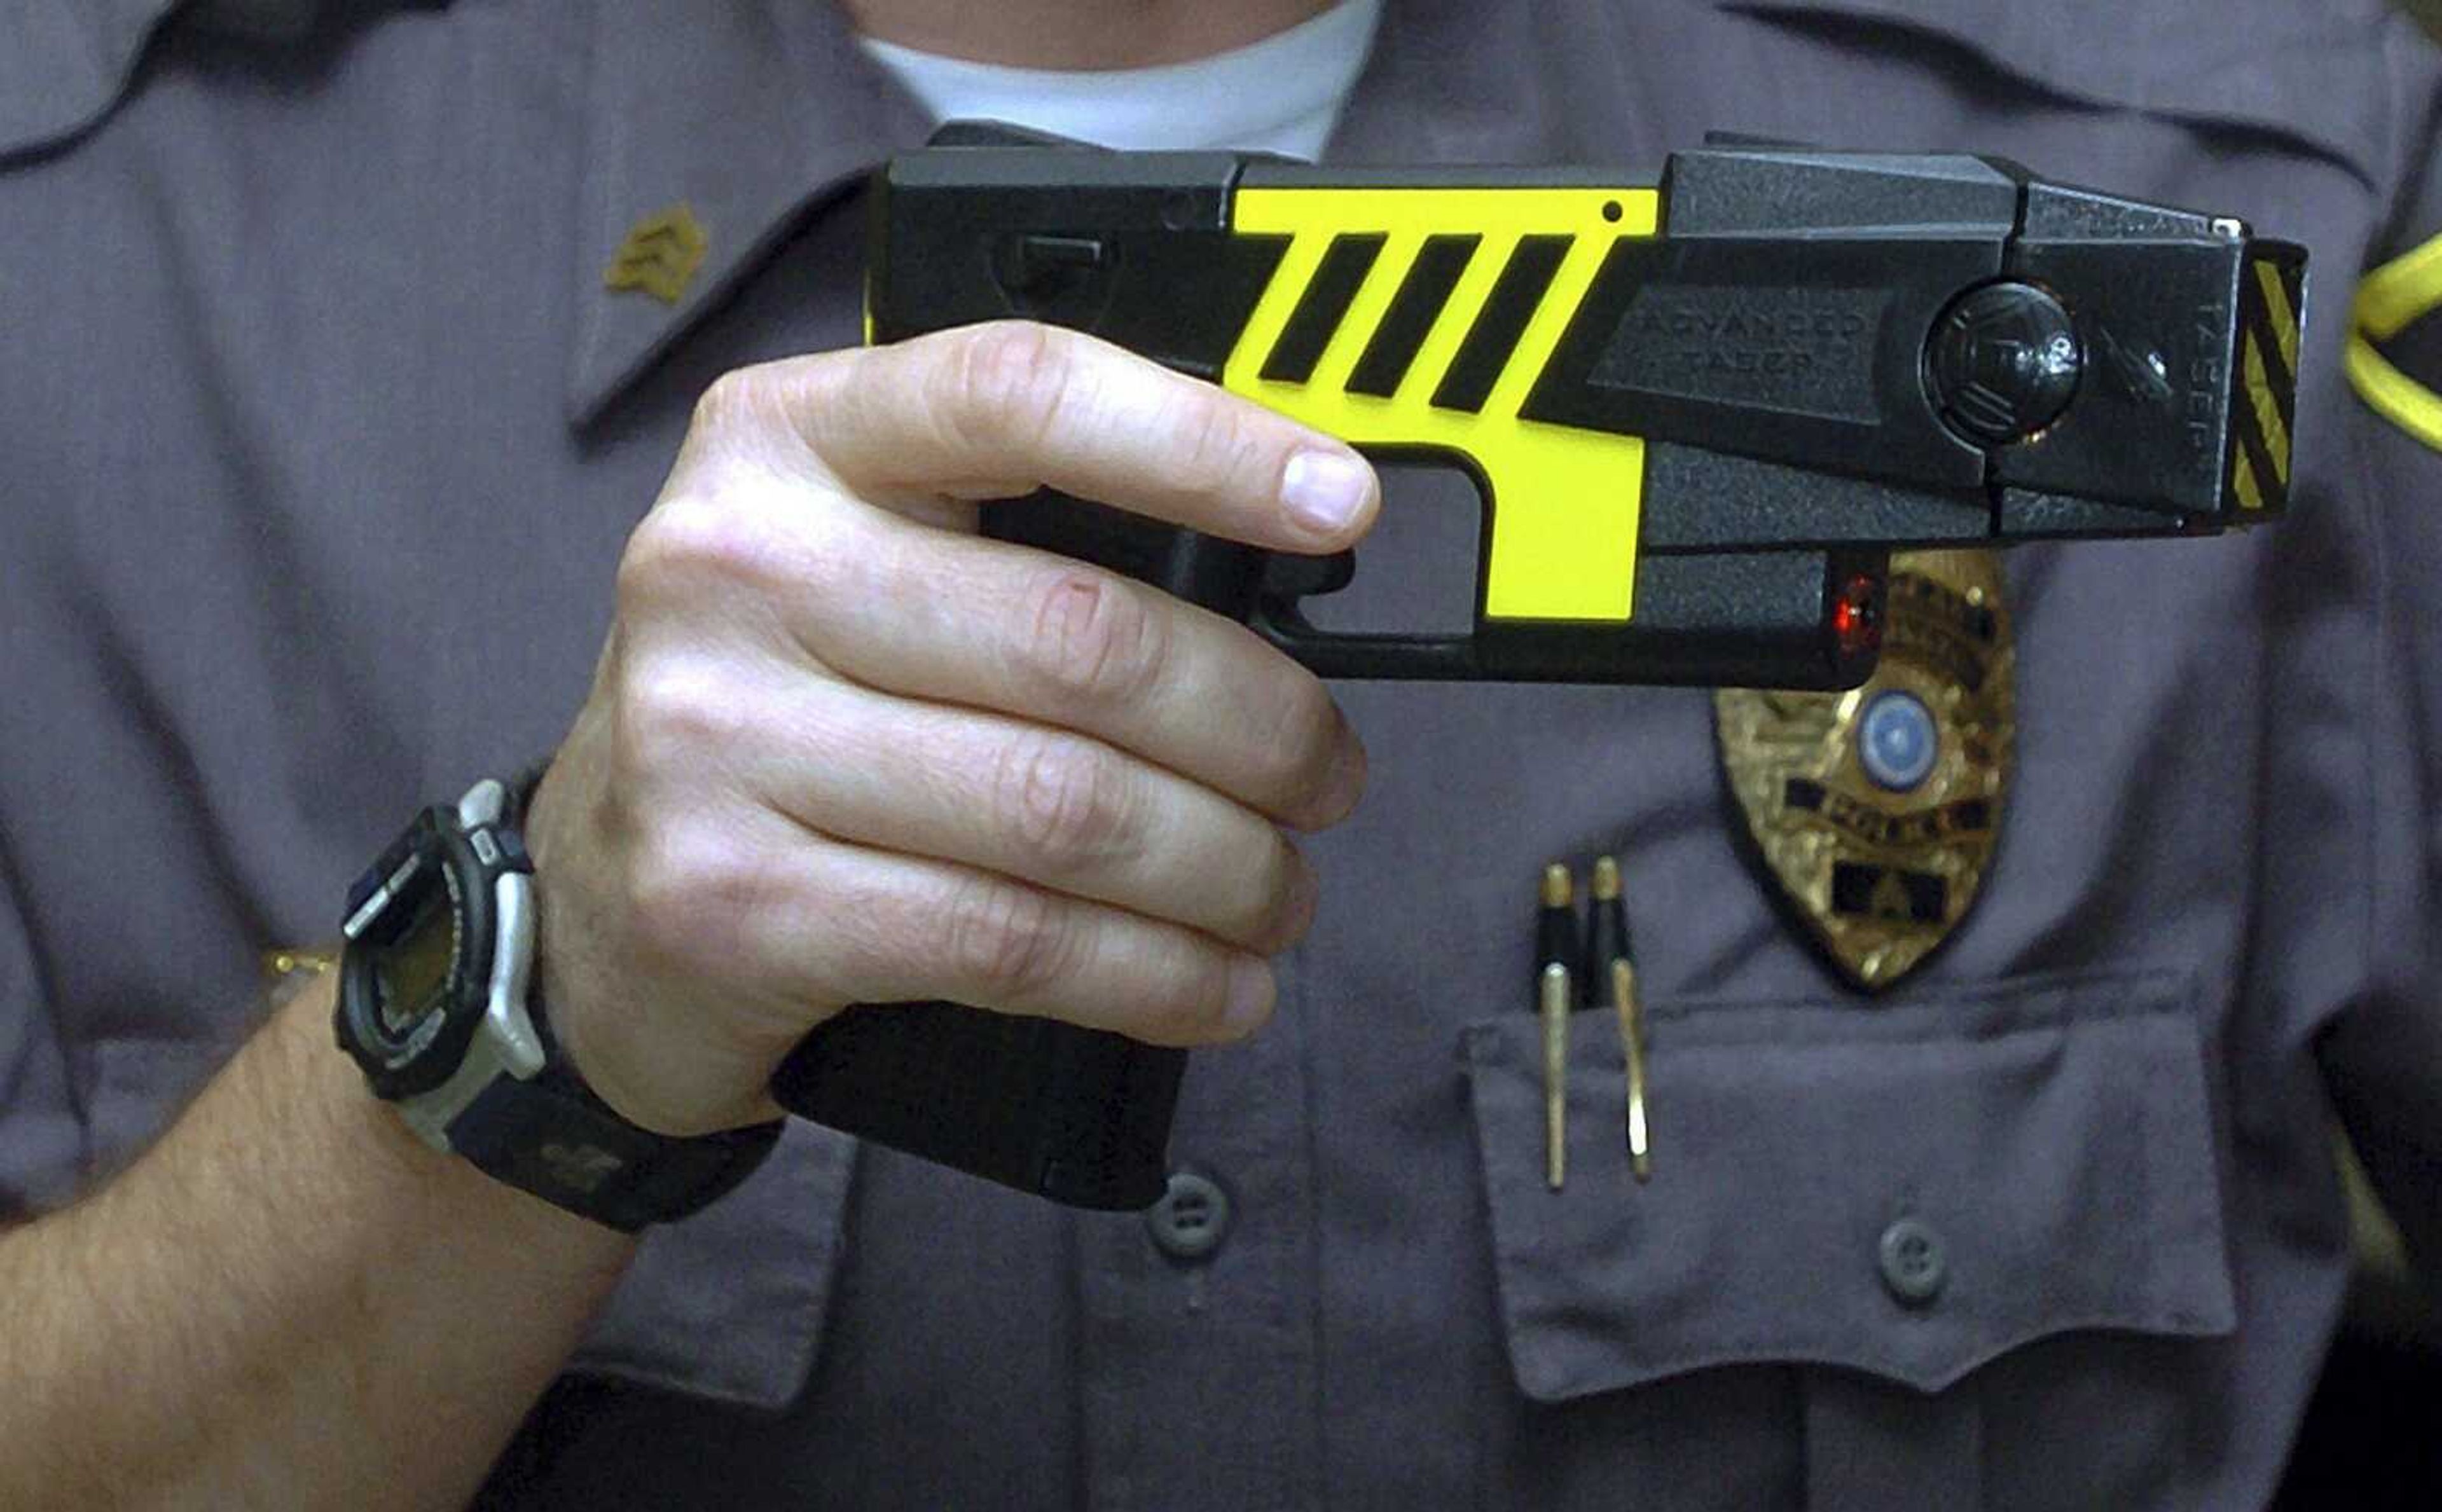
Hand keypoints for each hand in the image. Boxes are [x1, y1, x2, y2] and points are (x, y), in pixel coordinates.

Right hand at [524, 321, 1377, 1135]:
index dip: (1204, 445)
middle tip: (1325, 776)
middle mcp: (733, 568)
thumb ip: (1014, 536)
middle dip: (1262, 726)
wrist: (591, 913)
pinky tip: (1216, 987)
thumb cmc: (778, 713)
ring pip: (1068, 810)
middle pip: (1086, 639)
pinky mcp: (734, 904)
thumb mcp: (854, 564)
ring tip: (1282, 893)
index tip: (1339, 504)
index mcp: (786, 440)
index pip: (1020, 393)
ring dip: (1230, 870)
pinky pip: (1010, 941)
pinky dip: (1153, 976)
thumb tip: (1266, 572)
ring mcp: (717, 741)